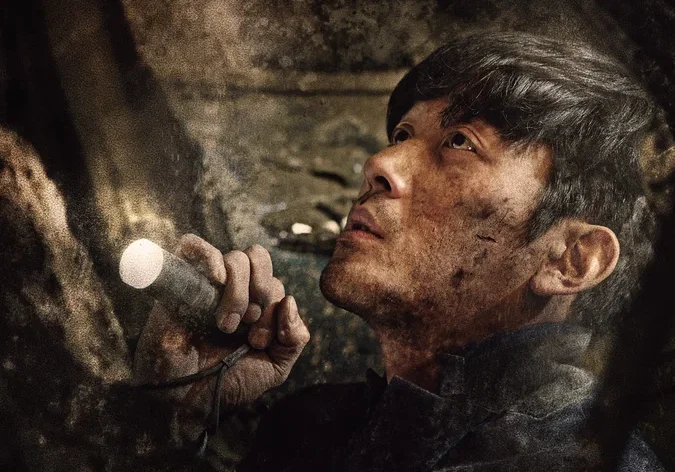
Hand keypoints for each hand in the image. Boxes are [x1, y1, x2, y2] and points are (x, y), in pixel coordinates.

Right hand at [132, 234, 309, 437]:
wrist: (188, 402)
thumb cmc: (228, 384)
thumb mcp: (275, 366)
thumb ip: (294, 338)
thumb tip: (289, 301)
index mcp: (254, 303)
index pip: (275, 282)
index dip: (274, 308)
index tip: (259, 341)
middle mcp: (231, 289)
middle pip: (258, 257)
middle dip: (262, 290)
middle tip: (248, 323)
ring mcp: (206, 285)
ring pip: (235, 258)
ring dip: (238, 292)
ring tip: (226, 324)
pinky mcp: (179, 284)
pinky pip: (191, 246)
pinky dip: (208, 256)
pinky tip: (215, 281)